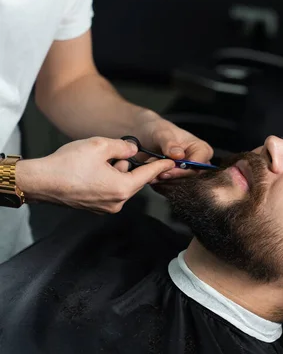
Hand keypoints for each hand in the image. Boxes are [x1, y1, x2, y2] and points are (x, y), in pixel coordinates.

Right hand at [16, 137, 174, 213]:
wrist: (39, 181)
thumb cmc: (66, 164)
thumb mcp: (100, 145)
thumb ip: (123, 147)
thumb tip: (133, 150)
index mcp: (122, 188)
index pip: (148, 175)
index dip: (160, 166)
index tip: (172, 163)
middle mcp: (117, 202)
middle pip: (134, 180)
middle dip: (129, 166)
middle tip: (114, 154)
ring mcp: (105, 207)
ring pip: (121, 185)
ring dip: (116, 172)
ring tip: (97, 161)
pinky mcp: (95, 208)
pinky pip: (110, 191)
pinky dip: (107, 179)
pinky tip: (92, 171)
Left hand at [136, 112, 213, 179]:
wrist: (144, 137)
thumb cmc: (156, 131)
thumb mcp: (161, 133)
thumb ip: (170, 144)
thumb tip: (179, 155)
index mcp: (201, 150)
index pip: (199, 165)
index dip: (185, 170)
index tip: (169, 169)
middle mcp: (197, 164)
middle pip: (191, 178)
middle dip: (172, 177)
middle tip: (158, 173)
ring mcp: (187, 175)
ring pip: (180, 186)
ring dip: (164, 181)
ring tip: (151, 171)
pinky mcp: (177, 182)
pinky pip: (171, 190)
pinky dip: (160, 186)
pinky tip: (152, 176)